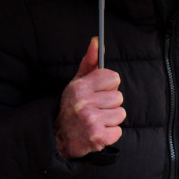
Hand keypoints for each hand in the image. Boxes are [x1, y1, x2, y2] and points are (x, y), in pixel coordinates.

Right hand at [54, 37, 125, 158]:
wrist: (58, 138)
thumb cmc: (72, 106)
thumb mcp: (77, 82)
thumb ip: (90, 62)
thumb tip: (96, 40)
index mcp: (80, 87)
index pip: (113, 77)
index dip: (109, 85)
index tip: (100, 91)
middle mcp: (84, 103)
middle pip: (118, 96)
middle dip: (110, 103)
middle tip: (96, 108)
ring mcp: (91, 121)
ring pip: (120, 113)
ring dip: (111, 118)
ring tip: (97, 120)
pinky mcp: (98, 138)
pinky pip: (118, 131)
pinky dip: (110, 133)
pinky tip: (98, 131)